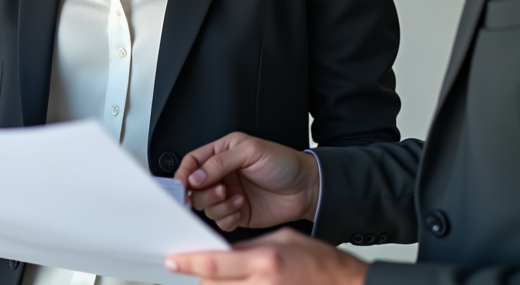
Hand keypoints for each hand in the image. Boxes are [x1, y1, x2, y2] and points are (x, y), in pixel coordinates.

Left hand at [166, 227, 366, 284]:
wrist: (348, 284)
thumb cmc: (320, 262)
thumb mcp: (282, 239)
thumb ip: (250, 247)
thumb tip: (223, 252)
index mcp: (266, 261)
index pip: (215, 262)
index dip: (189, 262)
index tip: (172, 261)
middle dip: (203, 277)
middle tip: (200, 269)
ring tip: (224, 277)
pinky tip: (238, 283)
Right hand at [174, 132, 319, 230]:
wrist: (307, 188)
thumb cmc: (284, 163)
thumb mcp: (250, 151)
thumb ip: (220, 162)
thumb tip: (195, 175)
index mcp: (222, 153)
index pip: (192, 162)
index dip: (184, 173)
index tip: (183, 185)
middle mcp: (222, 175)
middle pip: (194, 187)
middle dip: (202, 192)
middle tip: (218, 190)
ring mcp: (229, 195)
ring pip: (206, 206)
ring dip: (217, 204)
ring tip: (234, 197)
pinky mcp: (237, 213)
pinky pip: (220, 220)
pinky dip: (226, 216)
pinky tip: (241, 206)